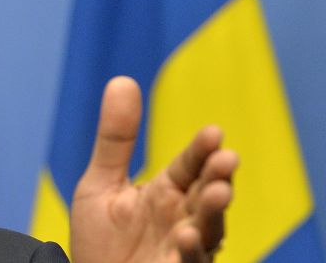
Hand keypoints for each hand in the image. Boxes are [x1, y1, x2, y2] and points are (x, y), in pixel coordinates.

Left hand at [70, 76, 237, 262]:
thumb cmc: (100, 242)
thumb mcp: (99, 185)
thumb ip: (115, 140)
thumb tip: (121, 79)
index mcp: (166, 193)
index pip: (190, 166)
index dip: (202, 150)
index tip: (214, 132)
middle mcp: (182, 219)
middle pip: (207, 194)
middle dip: (218, 177)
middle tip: (226, 159)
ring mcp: (184, 250)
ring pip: (209, 230)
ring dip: (214, 212)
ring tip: (217, 193)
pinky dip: (192, 251)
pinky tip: (186, 235)